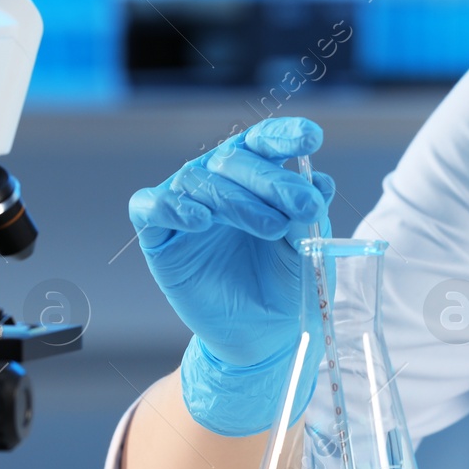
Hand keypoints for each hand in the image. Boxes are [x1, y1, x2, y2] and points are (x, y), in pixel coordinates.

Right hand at [129, 117, 335, 433]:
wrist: (266, 334)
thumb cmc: (288, 283)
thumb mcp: (308, 246)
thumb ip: (307, 213)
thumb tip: (319, 181)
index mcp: (257, 176)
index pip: (264, 141)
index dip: (284, 134)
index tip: (311, 138)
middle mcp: (219, 182)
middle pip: (234, 159)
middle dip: (273, 180)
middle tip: (306, 207)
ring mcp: (187, 206)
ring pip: (199, 180)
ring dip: (238, 200)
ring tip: (273, 227)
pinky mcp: (159, 237)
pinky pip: (150, 207)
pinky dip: (171, 207)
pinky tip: (201, 220)